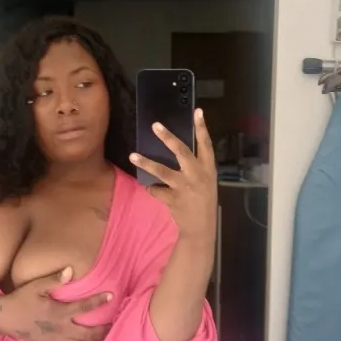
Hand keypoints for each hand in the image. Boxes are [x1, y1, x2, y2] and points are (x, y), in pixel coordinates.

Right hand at [0, 267, 112, 340]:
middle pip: (88, 333)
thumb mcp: (35, 286)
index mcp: (57, 313)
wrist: (3, 319)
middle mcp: (59, 328)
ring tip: (109, 336)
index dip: (99, 301)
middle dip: (104, 330)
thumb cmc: (20, 299)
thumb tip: (70, 269)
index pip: (83, 307)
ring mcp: (56, 339)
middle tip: (117, 323)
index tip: (111, 295)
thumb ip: (53, 279)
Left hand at [129, 108, 216, 241]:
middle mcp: (197, 175)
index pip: (206, 144)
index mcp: (208, 169)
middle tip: (155, 125)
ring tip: (132, 155)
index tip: (197, 111)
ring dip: (146, 163)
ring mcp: (184, 187)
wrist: (201, 228)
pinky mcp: (172, 199)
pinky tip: (149, 188)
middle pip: (182, 152)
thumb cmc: (203, 201)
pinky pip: (155, 190)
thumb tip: (179, 149)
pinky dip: (151, 188)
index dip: (202, 128)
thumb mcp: (206, 181)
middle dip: (168, 138)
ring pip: (162, 171)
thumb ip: (197, 166)